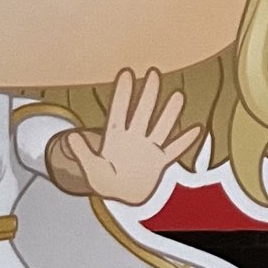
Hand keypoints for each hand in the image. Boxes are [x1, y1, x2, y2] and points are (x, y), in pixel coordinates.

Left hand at [56, 69, 201, 206]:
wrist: (123, 194)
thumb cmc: (106, 180)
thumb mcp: (90, 169)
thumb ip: (83, 153)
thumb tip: (71, 137)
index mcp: (115, 138)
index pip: (120, 111)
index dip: (123, 93)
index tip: (126, 73)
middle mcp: (134, 138)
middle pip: (143, 113)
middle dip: (149, 93)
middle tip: (154, 72)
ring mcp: (149, 148)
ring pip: (161, 127)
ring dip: (170, 113)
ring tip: (178, 96)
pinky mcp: (160, 161)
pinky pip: (174, 150)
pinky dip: (185, 141)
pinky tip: (196, 129)